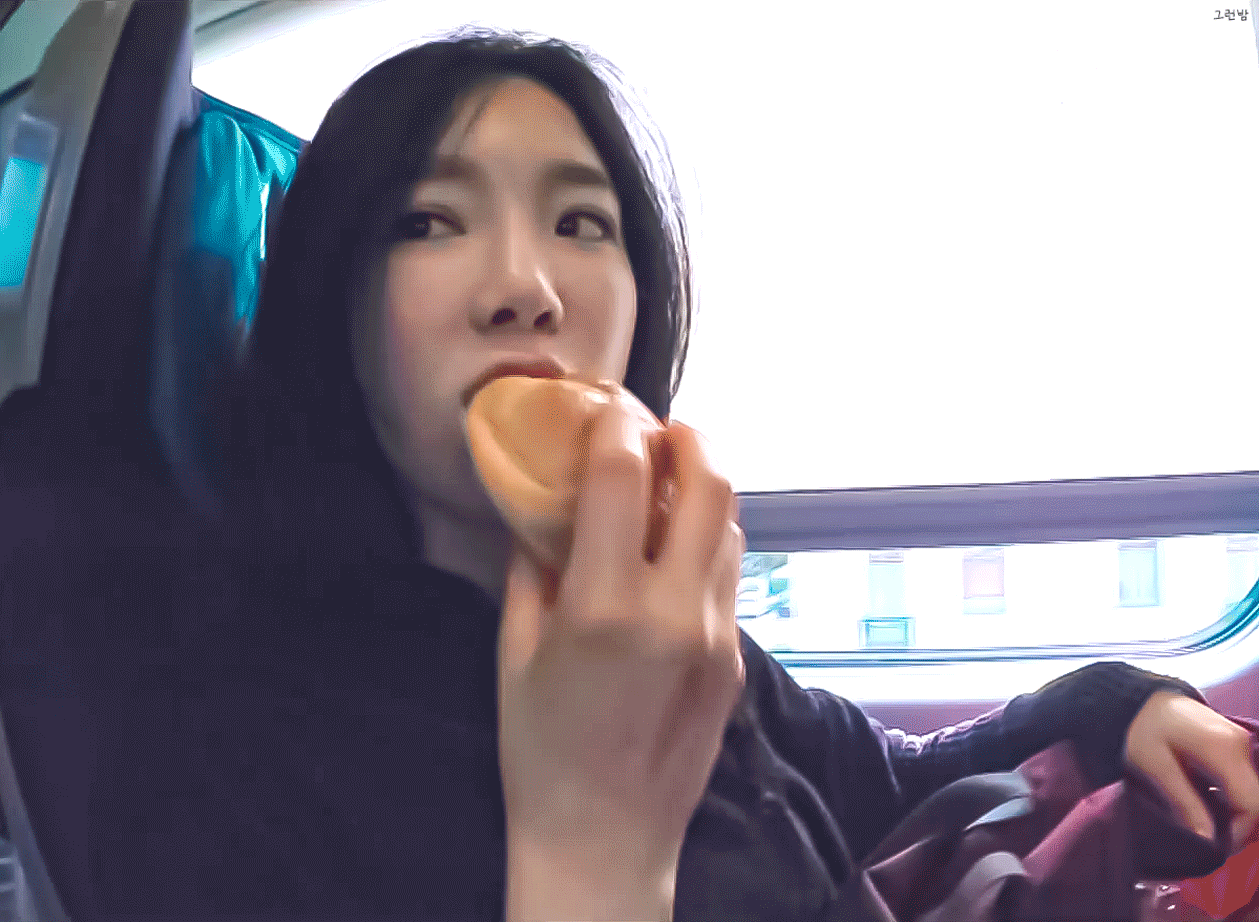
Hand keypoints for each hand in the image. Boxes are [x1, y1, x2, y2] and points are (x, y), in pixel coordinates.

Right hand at [497, 408, 745, 921]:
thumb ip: (531, 568)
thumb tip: (542, 506)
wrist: (606, 840)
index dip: (616, 427)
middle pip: (709, 485)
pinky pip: (732, 577)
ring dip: (706, 490)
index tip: (606, 410)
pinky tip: (678, 551)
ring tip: (672, 484)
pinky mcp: (736, 662)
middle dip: (689, 438)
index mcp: (604, 607)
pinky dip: (710, 543)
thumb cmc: (540, 751)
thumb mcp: (515, 652)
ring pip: (732, 527)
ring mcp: (716, 637)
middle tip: (662, 429)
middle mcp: (672, 612)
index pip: (625, 478)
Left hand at [1124, 690, 1258, 852]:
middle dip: (1239, 824)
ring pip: (1252, 789)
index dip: (1239, 831)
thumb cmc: (1142, 728)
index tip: (1215, 844)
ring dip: (1237, 811)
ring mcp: (1240, 740)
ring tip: (1208, 822)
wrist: (1140, 696)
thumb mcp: (1156, 767)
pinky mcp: (1234, 741)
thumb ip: (1185, 802)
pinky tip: (1211, 802)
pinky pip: (1244, 777)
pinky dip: (1234, 795)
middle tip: (1210, 838)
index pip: (1253, 804)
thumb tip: (1208, 840)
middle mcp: (1240, 744)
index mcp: (1223, 750)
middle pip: (1256, 798)